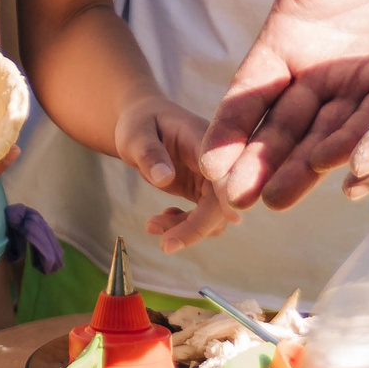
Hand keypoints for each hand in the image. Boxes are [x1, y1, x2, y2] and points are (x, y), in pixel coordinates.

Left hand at [117, 96, 239, 251]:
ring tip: (152, 226)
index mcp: (204, 139)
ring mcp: (212, 177)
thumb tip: (166, 178)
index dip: (230, 193)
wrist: (141, 123)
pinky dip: (184, 226)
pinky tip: (161, 220)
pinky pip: (203, 217)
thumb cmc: (138, 123)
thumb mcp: (136, 136)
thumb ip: (149, 154)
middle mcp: (216, 160)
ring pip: (214, 215)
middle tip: (165, 245)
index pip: (223, 168)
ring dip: (186, 229)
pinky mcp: (204, 190)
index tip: (233, 218)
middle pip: (222, 200)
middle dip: (196, 227)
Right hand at [188, 0, 368, 210]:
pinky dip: (363, 150)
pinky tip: (345, 177)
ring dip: (302, 168)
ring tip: (278, 200)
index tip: (208, 160)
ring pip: (326, 135)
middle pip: (282, 126)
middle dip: (258, 162)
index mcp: (288, 43)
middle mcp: (320, 74)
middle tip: (234, 198)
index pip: (249, 93)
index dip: (230, 126)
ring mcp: (362, 87)